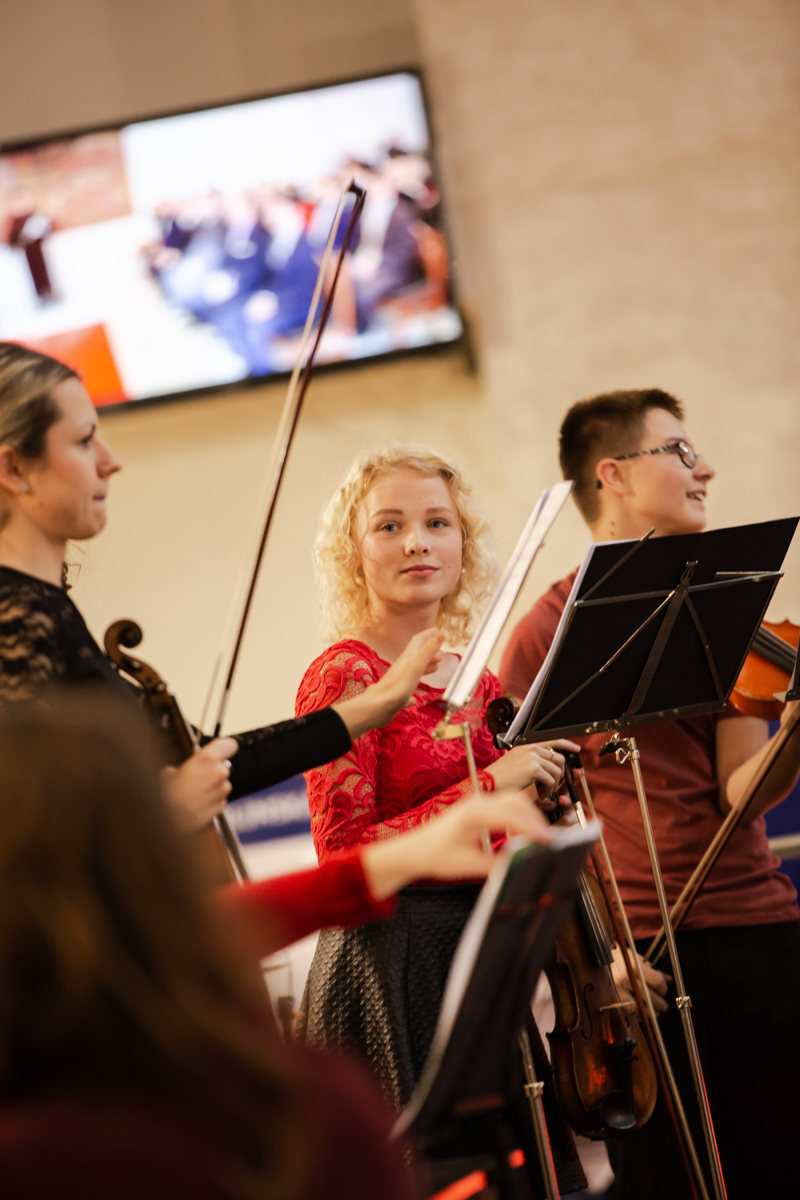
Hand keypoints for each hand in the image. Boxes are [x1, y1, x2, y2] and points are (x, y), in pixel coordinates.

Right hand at [161, 737, 237, 832]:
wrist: (167, 821)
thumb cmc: (167, 795)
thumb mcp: (169, 773)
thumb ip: (185, 767)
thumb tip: (182, 772)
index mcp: (206, 759)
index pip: (229, 744)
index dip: (224, 748)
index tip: (220, 750)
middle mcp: (218, 773)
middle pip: (223, 767)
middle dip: (213, 772)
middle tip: (197, 779)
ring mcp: (221, 791)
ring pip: (222, 785)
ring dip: (212, 788)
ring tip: (194, 794)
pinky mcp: (221, 806)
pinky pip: (219, 800)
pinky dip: (211, 801)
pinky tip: (197, 805)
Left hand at [333, 628, 443, 738]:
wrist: (378, 707)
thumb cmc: (398, 686)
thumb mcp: (416, 666)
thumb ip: (428, 650)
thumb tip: (439, 633)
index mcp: (408, 658)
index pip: (418, 641)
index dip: (429, 635)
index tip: (439, 631)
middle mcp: (402, 667)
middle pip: (416, 655)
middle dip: (429, 651)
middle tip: (441, 653)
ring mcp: (399, 681)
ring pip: (413, 670)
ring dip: (425, 667)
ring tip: (436, 668)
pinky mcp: (396, 695)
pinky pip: (407, 690)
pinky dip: (413, 690)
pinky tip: (414, 700)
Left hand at [360, 790, 552, 899]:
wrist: (414, 851)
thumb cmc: (435, 855)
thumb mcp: (469, 865)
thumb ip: (498, 863)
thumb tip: (523, 862)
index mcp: (474, 813)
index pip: (512, 816)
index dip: (533, 829)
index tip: (548, 841)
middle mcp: (477, 802)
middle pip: (517, 801)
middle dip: (536, 819)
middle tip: (550, 840)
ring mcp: (478, 802)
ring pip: (513, 800)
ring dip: (529, 815)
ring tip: (540, 837)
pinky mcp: (478, 807)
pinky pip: (506, 805)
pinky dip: (519, 816)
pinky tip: (522, 833)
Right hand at [485, 738, 580, 795]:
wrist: (489, 781)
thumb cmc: (501, 776)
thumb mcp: (516, 762)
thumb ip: (532, 760)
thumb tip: (549, 766)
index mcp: (528, 745)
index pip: (553, 740)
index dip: (567, 744)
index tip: (576, 749)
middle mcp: (532, 748)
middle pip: (560, 759)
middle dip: (560, 774)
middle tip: (553, 785)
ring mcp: (533, 757)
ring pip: (557, 771)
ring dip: (554, 784)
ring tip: (544, 792)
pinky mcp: (534, 768)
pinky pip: (551, 780)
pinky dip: (549, 790)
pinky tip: (541, 795)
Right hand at [610, 943, 669, 1014]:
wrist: (596, 957)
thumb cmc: (618, 956)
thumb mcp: (635, 958)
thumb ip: (652, 969)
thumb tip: (668, 979)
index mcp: (634, 966)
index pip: (657, 981)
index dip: (663, 988)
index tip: (663, 990)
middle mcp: (626, 978)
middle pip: (650, 996)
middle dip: (660, 1003)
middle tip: (664, 1006)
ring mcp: (617, 989)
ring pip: (639, 1006)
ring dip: (650, 1012)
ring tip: (656, 1013)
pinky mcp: (611, 997)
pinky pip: (627, 1010)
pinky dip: (636, 1014)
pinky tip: (641, 1014)